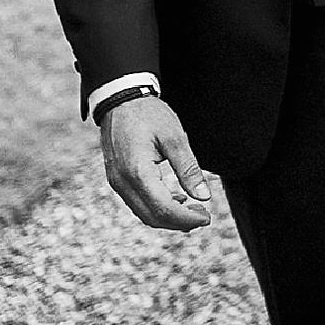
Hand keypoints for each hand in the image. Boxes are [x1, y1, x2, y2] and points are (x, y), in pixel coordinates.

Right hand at [100, 95, 211, 230]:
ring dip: (169, 217)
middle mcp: (122, 183)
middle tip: (204, 215)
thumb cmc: (148, 115)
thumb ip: (189, 169)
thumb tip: (204, 196)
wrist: (120, 102)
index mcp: (137, 172)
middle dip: (179, 222)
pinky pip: (137, 203)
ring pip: (143, 213)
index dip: (187, 219)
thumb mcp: (175, 137)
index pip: (164, 208)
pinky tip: (177, 199)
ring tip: (194, 209)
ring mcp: (117, 183)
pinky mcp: (117, 180)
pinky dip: (157, 207)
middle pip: (152, 217)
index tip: (207, 217)